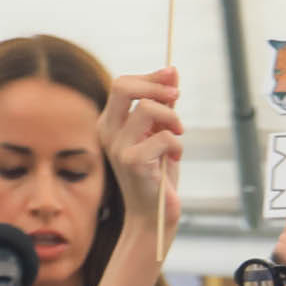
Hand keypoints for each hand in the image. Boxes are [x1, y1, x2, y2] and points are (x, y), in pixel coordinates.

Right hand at [97, 68, 184, 232]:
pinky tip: (175, 157)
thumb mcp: (162, 132)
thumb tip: (172, 71)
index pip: (122, 84)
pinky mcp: (132, 161)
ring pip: (149, 109)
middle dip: (156, 86)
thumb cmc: (157, 173)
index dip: (150, 77)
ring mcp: (117, 146)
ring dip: (173, 119)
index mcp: (110, 122)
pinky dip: (176, 144)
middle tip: (177, 97)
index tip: (172, 75)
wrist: (154, 214)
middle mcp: (107, 131)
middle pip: (123, 86)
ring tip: (178, 136)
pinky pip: (163, 136)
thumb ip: (164, 103)